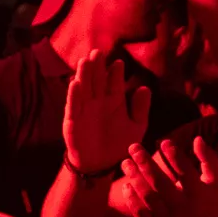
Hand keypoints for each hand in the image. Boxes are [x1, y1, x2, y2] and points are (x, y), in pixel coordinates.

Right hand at [62, 49, 150, 175]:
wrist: (101, 164)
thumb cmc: (119, 144)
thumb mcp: (136, 127)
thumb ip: (140, 108)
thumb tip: (145, 88)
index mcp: (114, 101)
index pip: (114, 82)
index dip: (115, 72)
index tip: (119, 63)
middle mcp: (98, 102)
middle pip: (97, 80)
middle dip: (97, 66)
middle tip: (98, 52)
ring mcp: (85, 109)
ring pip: (84, 88)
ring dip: (83, 75)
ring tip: (85, 61)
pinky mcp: (73, 120)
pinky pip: (73, 106)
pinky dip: (73, 95)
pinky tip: (75, 83)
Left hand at [118, 138, 217, 216]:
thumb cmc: (209, 204)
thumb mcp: (215, 182)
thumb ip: (209, 159)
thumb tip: (197, 138)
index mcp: (199, 194)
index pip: (185, 172)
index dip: (174, 156)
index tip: (163, 142)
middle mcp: (183, 209)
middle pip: (160, 183)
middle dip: (145, 163)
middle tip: (133, 147)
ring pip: (148, 197)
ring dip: (134, 178)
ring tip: (126, 162)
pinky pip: (140, 214)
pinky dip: (132, 199)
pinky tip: (126, 185)